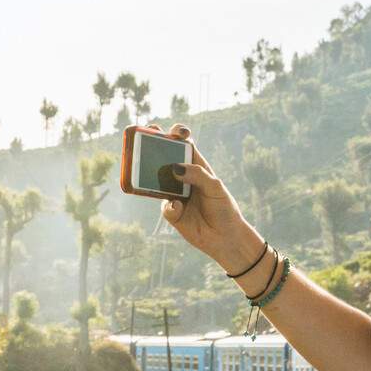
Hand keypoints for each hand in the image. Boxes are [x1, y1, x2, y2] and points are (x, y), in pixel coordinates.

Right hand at [146, 124, 259, 269]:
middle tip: (145, 140)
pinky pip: (164, 206)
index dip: (177, 134)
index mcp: (196, 165)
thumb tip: (175, 168)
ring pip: (156, 180)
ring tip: (150, 174)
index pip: (183, 144)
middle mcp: (182, 177)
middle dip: (153, 147)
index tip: (176, 132)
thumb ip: (198, 175)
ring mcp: (174, 193)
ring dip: (151, 176)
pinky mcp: (171, 211)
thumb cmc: (224, 208)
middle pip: (164, 157)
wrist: (225, 238)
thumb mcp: (216, 187)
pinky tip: (178, 208)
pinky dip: (170, 206)